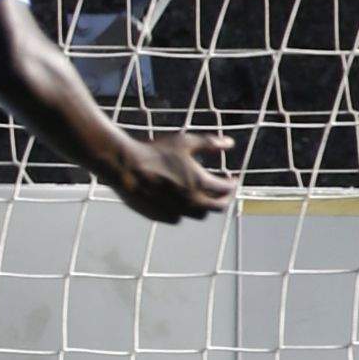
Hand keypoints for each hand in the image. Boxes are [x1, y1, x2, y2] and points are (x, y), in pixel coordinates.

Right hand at [116, 134, 236, 224]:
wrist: (126, 168)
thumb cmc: (155, 152)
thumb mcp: (185, 142)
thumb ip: (210, 143)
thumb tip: (230, 143)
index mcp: (201, 183)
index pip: (226, 189)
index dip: (232, 184)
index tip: (232, 179)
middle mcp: (192, 201)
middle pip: (217, 207)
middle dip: (224, 199)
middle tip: (223, 192)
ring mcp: (177, 211)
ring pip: (199, 215)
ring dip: (205, 207)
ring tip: (202, 197)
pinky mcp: (162, 216)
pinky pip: (179, 217)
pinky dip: (184, 211)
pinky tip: (179, 201)